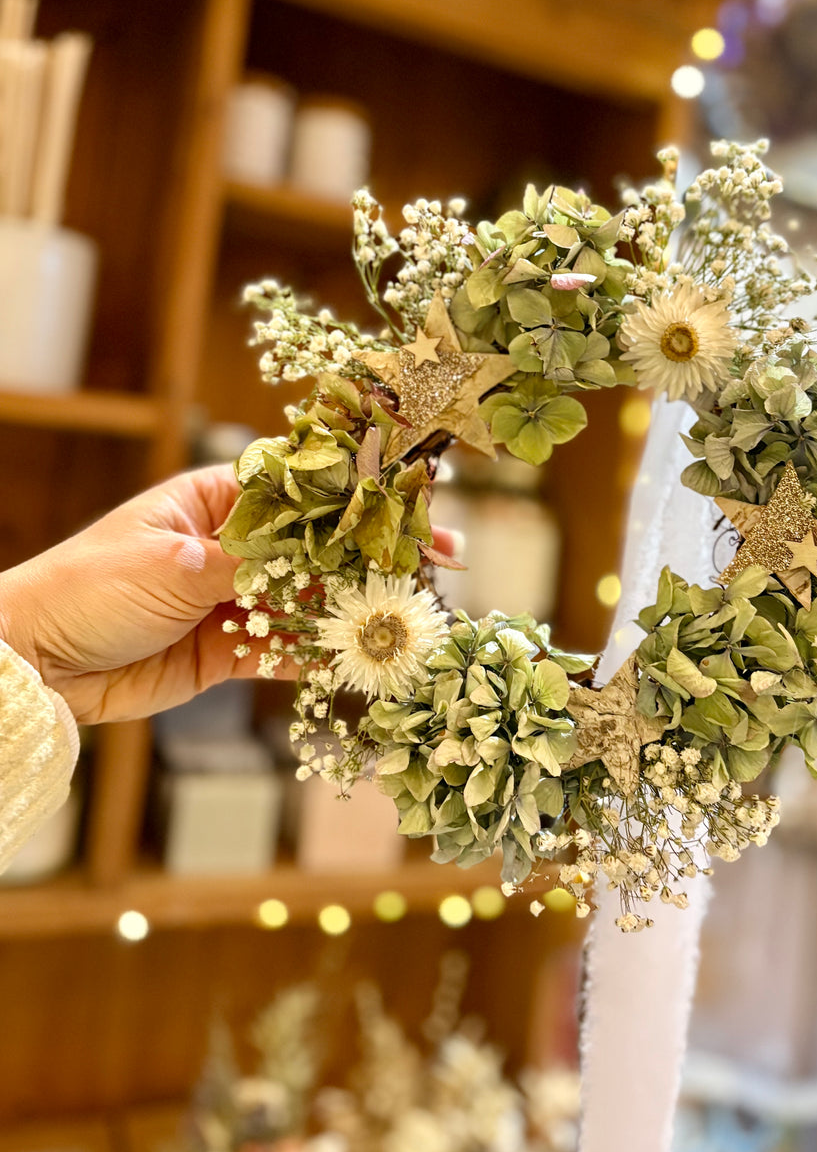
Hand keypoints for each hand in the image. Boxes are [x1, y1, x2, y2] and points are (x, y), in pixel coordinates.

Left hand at [0, 466, 459, 725]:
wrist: (35, 662)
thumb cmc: (90, 588)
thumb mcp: (173, 565)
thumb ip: (251, 565)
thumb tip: (317, 559)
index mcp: (216, 501)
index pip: (303, 488)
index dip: (362, 494)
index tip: (413, 502)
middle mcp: (233, 546)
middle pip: (321, 544)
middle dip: (378, 553)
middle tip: (442, 561)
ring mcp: (234, 599)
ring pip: (312, 599)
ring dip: (360, 607)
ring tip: (417, 613)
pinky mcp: (229, 651)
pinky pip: (288, 649)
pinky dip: (324, 655)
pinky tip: (367, 657)